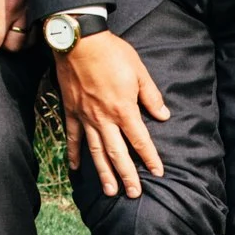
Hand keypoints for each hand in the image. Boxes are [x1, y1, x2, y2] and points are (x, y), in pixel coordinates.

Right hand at [57, 31, 169, 198]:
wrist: (79, 40)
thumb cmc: (112, 53)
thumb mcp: (139, 71)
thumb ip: (151, 96)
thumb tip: (164, 116)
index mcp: (123, 109)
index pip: (140, 140)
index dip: (150, 158)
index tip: (158, 173)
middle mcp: (104, 118)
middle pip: (117, 153)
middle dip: (127, 176)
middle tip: (133, 194)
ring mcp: (85, 117)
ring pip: (96, 151)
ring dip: (103, 173)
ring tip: (110, 191)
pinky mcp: (71, 111)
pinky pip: (72, 137)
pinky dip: (73, 153)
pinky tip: (76, 169)